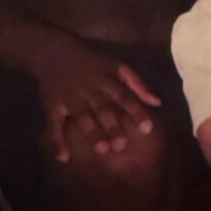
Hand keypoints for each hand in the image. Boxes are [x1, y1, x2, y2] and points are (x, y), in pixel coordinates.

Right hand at [37, 37, 160, 162]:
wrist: (55, 52)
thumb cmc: (94, 64)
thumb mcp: (118, 67)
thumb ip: (138, 84)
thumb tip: (158, 103)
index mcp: (108, 81)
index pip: (125, 97)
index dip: (136, 112)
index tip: (147, 129)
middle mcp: (90, 91)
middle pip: (103, 109)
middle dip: (112, 126)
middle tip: (121, 145)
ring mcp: (70, 98)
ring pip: (82, 117)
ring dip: (91, 133)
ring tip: (102, 149)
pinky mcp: (53, 106)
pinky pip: (53, 124)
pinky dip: (57, 142)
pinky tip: (63, 158)